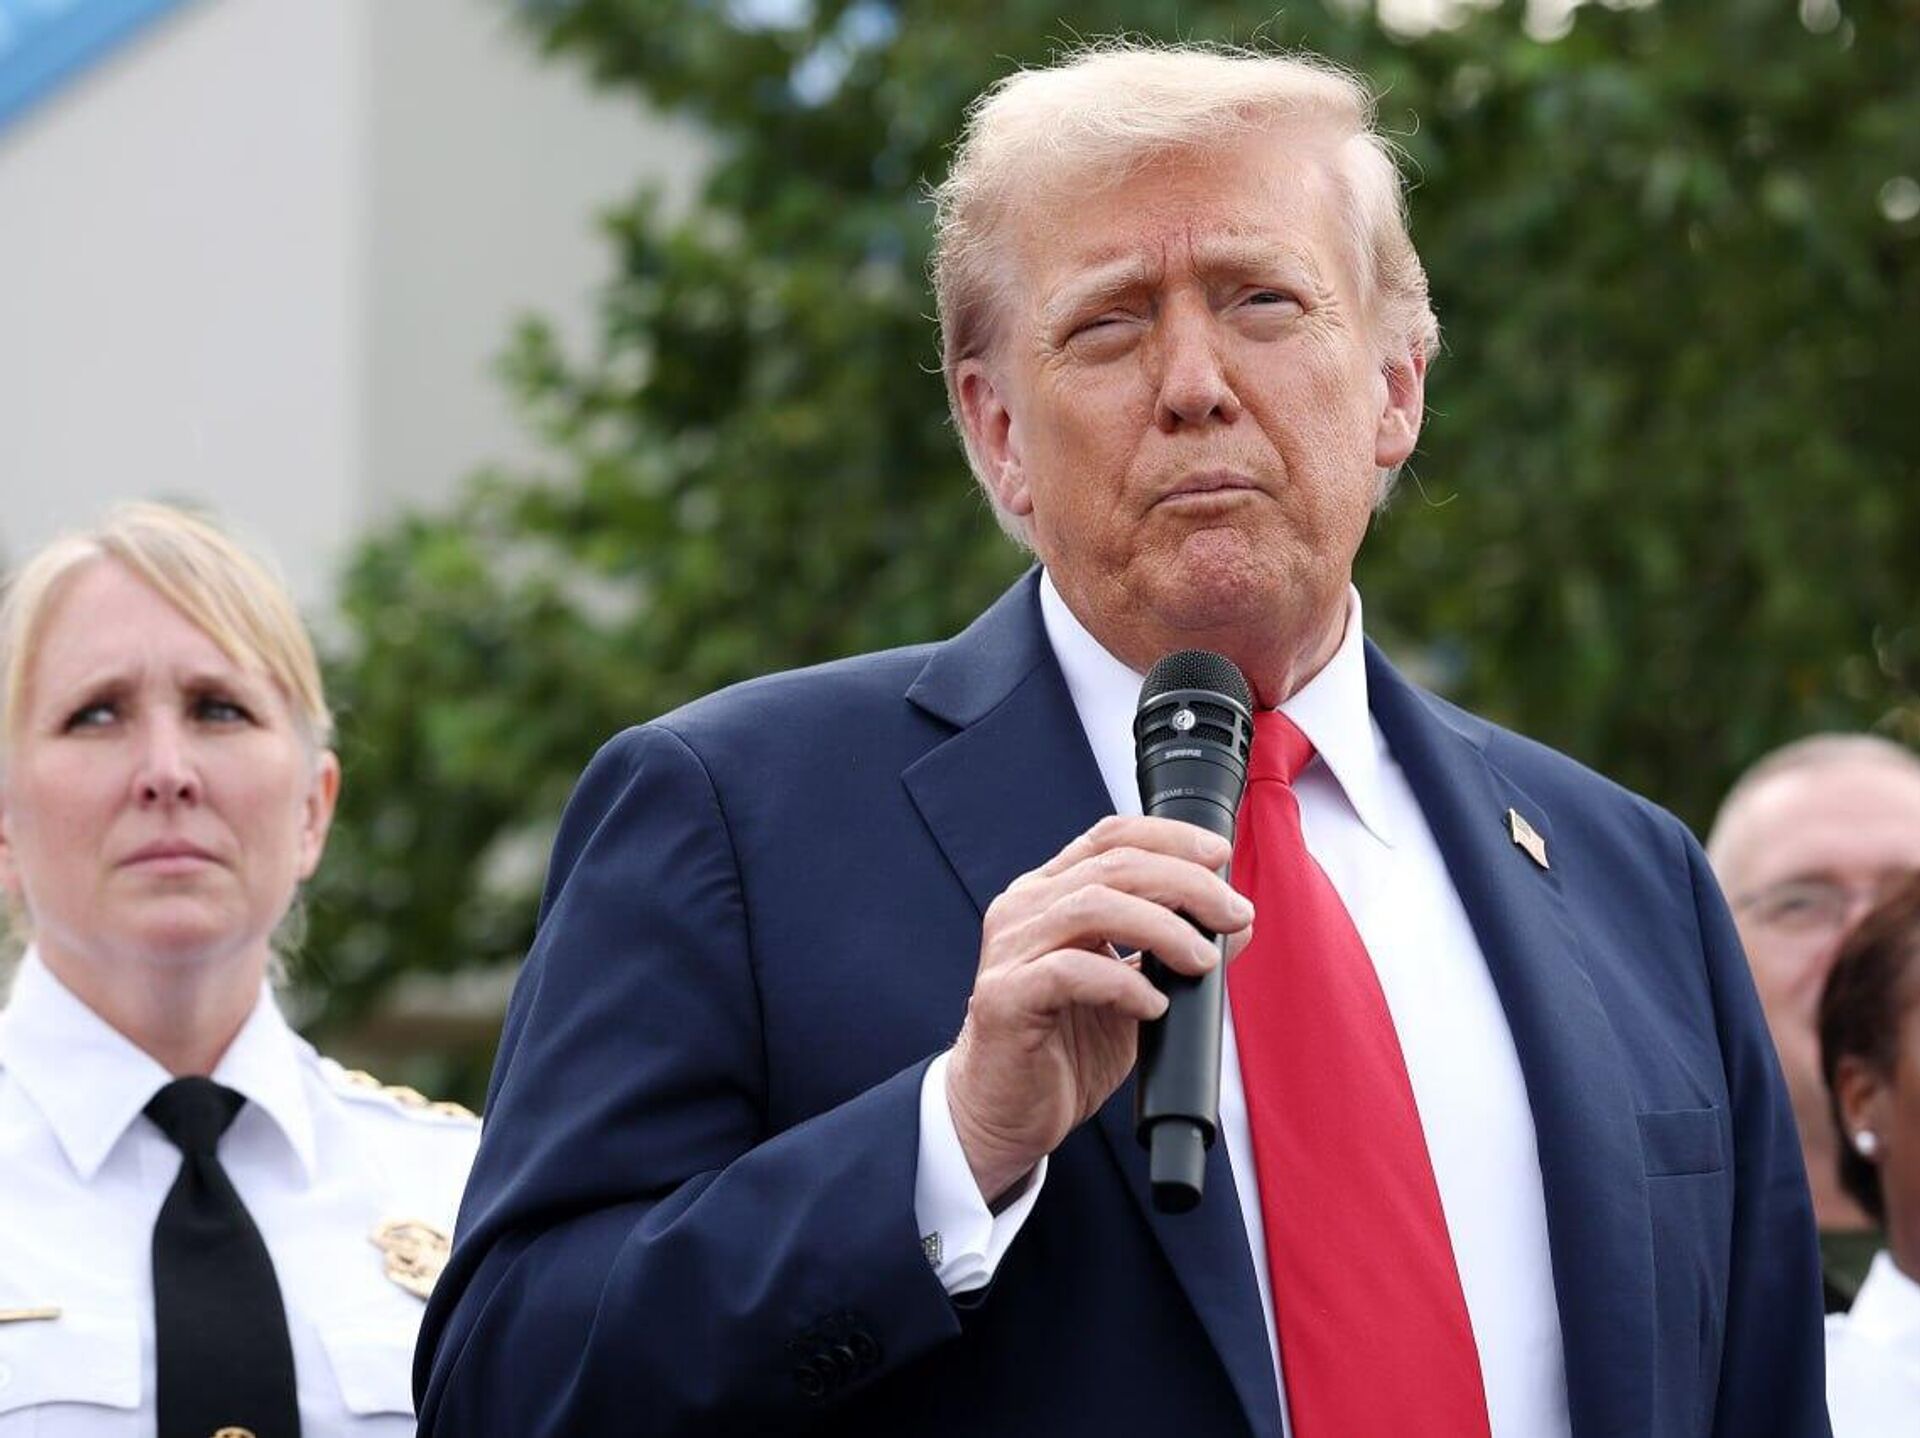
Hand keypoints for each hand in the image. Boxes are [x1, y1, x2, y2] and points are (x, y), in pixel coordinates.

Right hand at [945, 815, 1254, 1203]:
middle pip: (1113, 866)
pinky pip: (1070, 972)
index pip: (1109, 836)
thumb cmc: (1065, 1050)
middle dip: (1186, 883)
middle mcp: (1024, 910)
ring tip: (1202, 961)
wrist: (1007, 1116)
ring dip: (1163, 928)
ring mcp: (1009, 951)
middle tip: (1233, 915)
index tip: (1219, 856)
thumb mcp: (1135, 991)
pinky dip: (1124, 983)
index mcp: (1049, 894)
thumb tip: (1239, 925)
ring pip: (1093, 907)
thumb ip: (1175, 952)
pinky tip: (1154, 1005)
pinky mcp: (1004, 997)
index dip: (1169, 836)